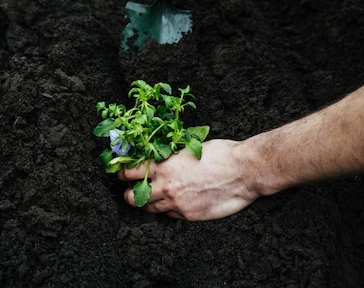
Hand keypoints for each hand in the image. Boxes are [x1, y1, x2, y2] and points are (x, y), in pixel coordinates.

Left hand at [118, 139, 260, 220]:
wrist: (244, 171)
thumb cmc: (221, 154)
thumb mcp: (190, 148)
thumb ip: (172, 156)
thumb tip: (161, 157)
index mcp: (165, 165)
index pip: (131, 171)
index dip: (121, 173)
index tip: (119, 173)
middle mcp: (166, 186)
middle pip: (133, 196)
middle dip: (129, 194)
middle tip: (131, 191)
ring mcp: (177, 203)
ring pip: (151, 209)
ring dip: (149, 203)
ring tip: (151, 198)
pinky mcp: (189, 215)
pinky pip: (171, 215)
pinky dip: (170, 210)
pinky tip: (175, 203)